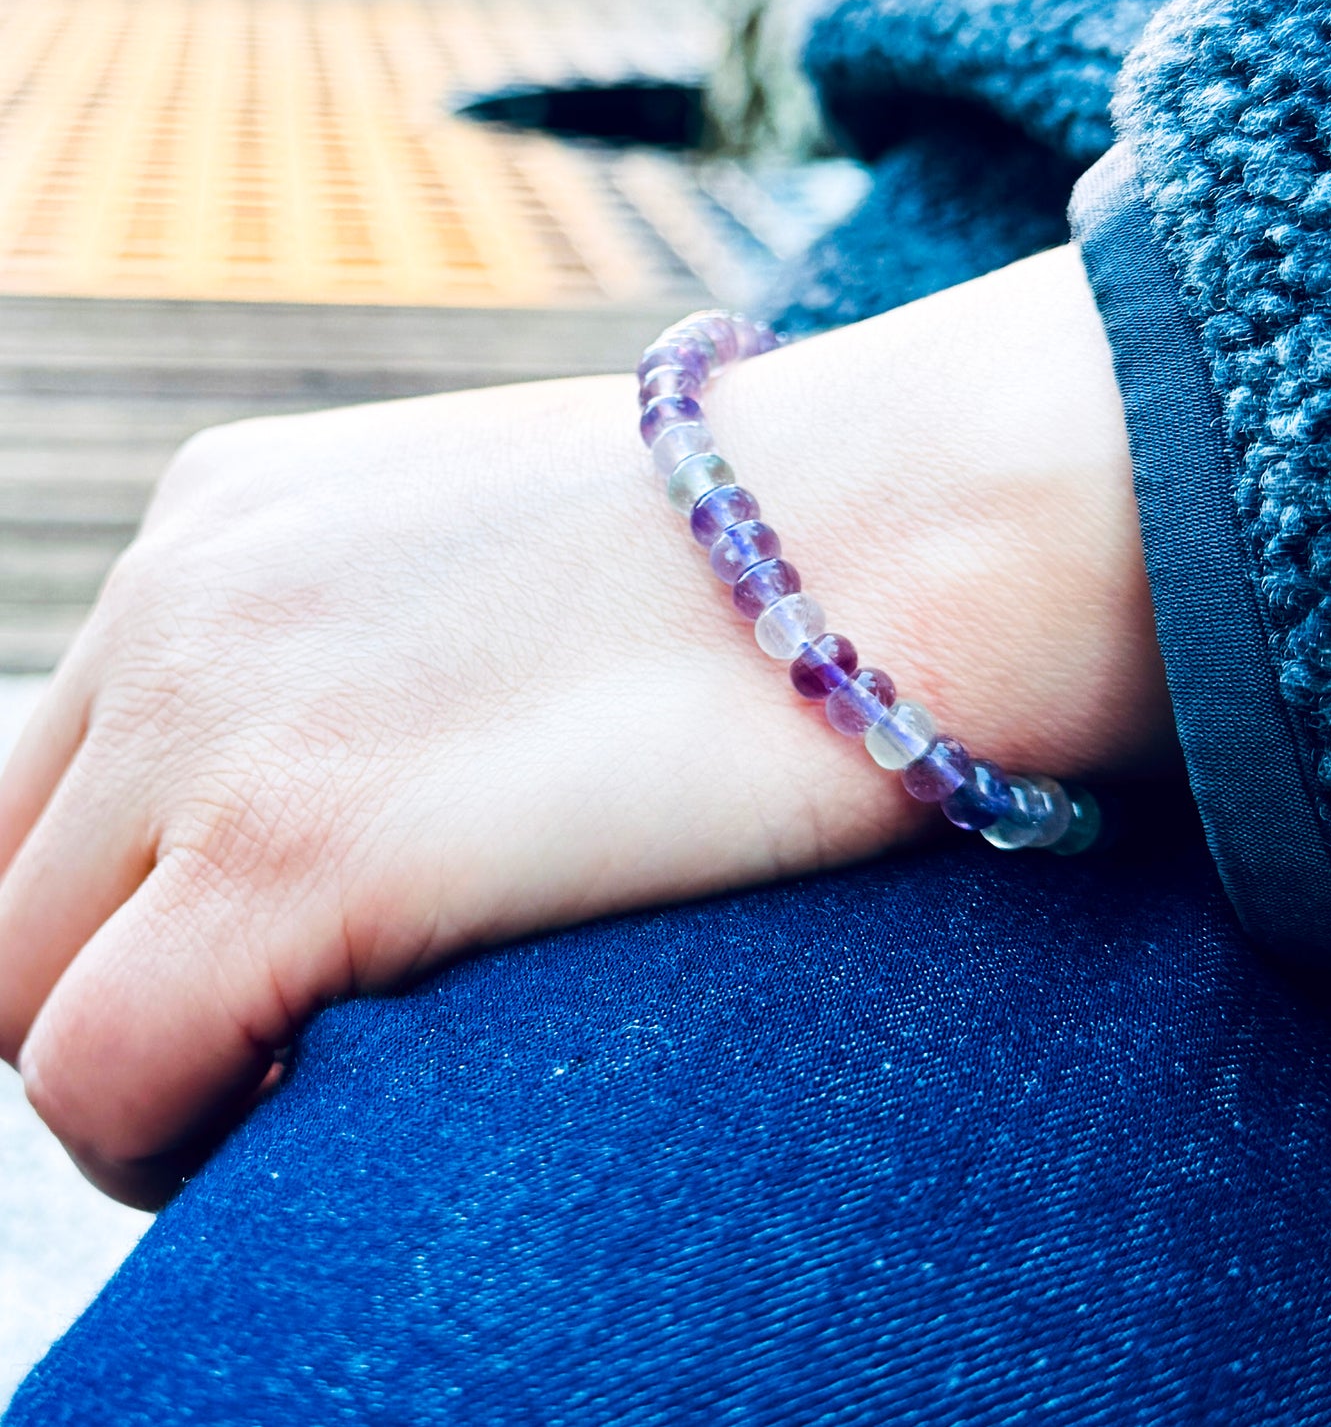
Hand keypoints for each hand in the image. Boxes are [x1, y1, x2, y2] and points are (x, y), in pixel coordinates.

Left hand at [0, 245, 1171, 1205]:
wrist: (909, 522)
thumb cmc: (768, 556)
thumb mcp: (514, 557)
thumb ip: (390, 648)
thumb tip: (382, 782)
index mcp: (228, 516)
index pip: (60, 763)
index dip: (122, 897)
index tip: (238, 972)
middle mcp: (183, 599)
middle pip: (9, 878)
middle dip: (105, 986)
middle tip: (259, 1054)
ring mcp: (222, 720)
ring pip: (25, 990)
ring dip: (136, 1075)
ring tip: (293, 1098)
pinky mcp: (300, 856)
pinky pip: (101, 1077)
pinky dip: (163, 1144)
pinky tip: (307, 1124)